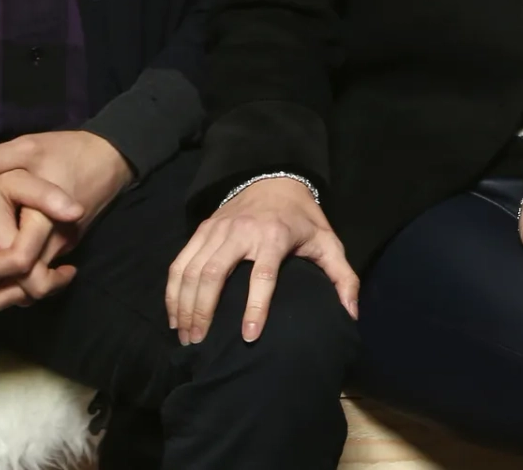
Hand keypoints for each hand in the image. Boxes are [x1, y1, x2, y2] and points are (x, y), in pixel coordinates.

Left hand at [0, 131, 133, 315]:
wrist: (111, 156)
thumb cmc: (68, 151)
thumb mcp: (27, 147)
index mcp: (46, 220)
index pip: (20, 261)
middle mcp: (57, 241)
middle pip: (24, 287)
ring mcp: (62, 246)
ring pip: (30, 286)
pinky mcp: (62, 246)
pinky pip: (35, 274)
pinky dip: (9, 284)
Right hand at [166, 178, 359, 345]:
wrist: (275, 179)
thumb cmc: (303, 219)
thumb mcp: (328, 242)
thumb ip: (343, 277)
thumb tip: (350, 313)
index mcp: (274, 236)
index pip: (263, 275)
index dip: (256, 307)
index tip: (249, 337)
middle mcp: (241, 231)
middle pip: (213, 274)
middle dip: (203, 312)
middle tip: (201, 344)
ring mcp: (217, 229)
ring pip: (190, 270)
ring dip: (184, 306)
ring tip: (187, 337)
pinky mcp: (202, 229)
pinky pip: (179, 262)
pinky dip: (173, 291)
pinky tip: (175, 316)